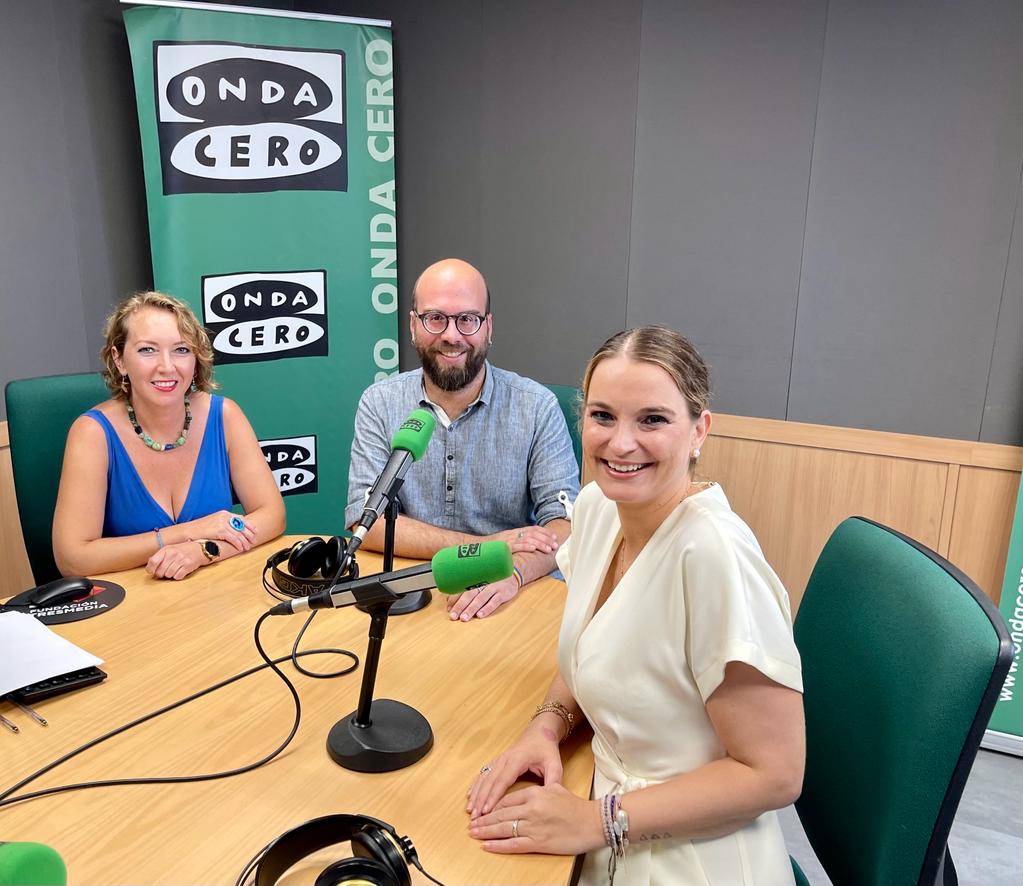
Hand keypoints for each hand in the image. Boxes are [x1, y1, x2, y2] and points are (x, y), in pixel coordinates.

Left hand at [146, 541, 204, 579]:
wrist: (200, 549)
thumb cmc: (183, 550)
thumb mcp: (170, 549)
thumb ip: (160, 556)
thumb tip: (150, 566)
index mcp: (167, 549)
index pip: (153, 561)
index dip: (150, 569)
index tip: (152, 571)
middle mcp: (173, 554)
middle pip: (160, 571)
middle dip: (161, 574)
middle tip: (165, 571)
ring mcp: (181, 560)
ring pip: (168, 575)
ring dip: (170, 575)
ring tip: (174, 570)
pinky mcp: (188, 566)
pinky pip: (177, 577)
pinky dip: (178, 576)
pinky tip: (180, 571)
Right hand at [187, 510, 255, 551]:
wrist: (187, 531)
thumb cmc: (199, 529)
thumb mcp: (213, 522)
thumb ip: (223, 524)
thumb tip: (233, 530)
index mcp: (224, 514)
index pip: (241, 519)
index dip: (250, 526)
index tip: (255, 532)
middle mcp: (224, 516)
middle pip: (242, 526)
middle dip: (250, 535)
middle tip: (254, 541)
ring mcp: (222, 523)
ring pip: (239, 533)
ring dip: (245, 541)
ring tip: (247, 547)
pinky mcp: (219, 530)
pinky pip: (233, 538)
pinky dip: (238, 544)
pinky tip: (240, 548)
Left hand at [447, 575, 519, 620]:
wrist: (514, 572)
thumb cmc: (493, 579)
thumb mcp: (479, 581)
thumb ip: (465, 589)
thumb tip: (449, 599)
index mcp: (476, 578)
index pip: (462, 589)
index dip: (454, 599)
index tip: (448, 609)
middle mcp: (483, 582)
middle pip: (469, 594)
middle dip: (460, 606)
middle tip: (453, 616)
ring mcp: (494, 587)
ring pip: (480, 598)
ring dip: (471, 608)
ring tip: (464, 618)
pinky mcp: (503, 593)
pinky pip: (494, 601)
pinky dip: (487, 608)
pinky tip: (480, 615)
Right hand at [467, 726, 562, 816]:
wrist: (539, 732)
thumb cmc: (546, 749)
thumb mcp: (554, 763)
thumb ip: (553, 780)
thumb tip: (551, 798)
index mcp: (517, 760)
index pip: (503, 780)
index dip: (493, 796)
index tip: (486, 811)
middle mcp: (505, 759)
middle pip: (490, 780)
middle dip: (481, 799)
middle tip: (475, 816)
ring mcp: (499, 759)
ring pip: (484, 777)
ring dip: (476, 793)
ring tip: (470, 810)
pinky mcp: (496, 761)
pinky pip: (483, 773)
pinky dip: (476, 785)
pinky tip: (470, 795)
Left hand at [469, 783, 603, 855]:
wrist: (593, 822)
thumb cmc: (576, 806)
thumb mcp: (555, 788)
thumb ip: (538, 790)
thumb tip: (525, 796)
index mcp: (535, 793)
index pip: (507, 800)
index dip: (492, 806)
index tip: (483, 811)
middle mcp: (532, 808)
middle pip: (501, 814)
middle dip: (484, 820)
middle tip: (471, 824)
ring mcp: (534, 826)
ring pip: (504, 829)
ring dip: (486, 832)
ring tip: (474, 834)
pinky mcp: (539, 842)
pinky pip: (514, 844)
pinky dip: (498, 846)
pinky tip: (487, 846)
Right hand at [485, 525, 558, 554]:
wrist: (476, 548)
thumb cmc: (492, 549)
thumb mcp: (507, 543)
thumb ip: (518, 543)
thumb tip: (531, 546)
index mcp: (515, 532)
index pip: (533, 529)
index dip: (545, 532)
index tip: (555, 537)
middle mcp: (513, 533)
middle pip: (533, 533)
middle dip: (546, 539)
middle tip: (555, 545)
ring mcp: (508, 539)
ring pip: (528, 539)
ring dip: (540, 544)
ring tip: (549, 549)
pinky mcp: (503, 547)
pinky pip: (516, 545)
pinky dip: (526, 546)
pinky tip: (534, 548)